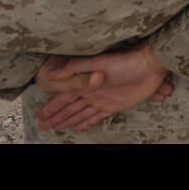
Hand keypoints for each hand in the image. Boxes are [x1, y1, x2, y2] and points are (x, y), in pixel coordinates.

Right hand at [34, 43, 172, 132]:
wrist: (149, 65)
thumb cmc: (124, 61)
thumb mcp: (97, 62)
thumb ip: (75, 68)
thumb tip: (51, 75)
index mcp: (85, 82)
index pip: (63, 98)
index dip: (51, 107)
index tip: (39, 116)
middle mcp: (90, 92)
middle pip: (69, 108)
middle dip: (55, 116)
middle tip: (42, 125)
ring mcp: (101, 99)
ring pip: (80, 113)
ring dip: (67, 120)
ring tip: (56, 128)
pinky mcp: (113, 105)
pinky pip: (95, 116)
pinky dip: (86, 122)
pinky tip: (78, 126)